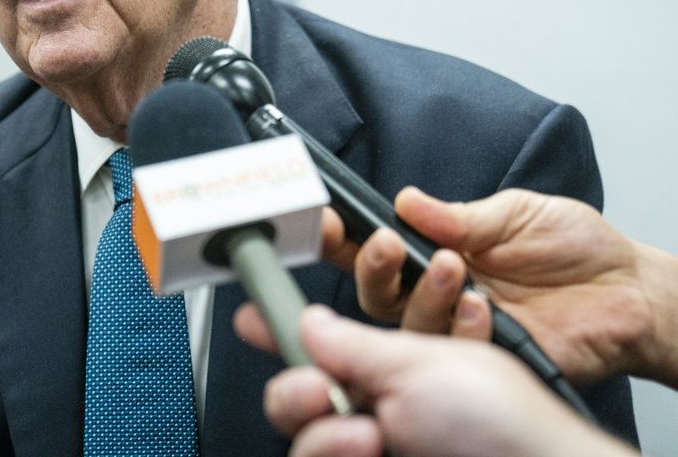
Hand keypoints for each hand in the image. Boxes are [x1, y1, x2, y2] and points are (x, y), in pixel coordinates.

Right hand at [236, 304, 635, 456]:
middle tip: (311, 390)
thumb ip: (354, 342)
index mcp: (396, 353)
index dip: (282, 319)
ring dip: (325, 432)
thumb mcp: (426, 362)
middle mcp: (384, 399)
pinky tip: (376, 443)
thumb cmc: (511, 416)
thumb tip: (304, 322)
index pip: (325, 331)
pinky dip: (338, 449)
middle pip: (300, 389)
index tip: (248, 315)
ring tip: (369, 435)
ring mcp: (382, 440)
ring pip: (309, 435)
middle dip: (292, 386)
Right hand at [349, 186, 670, 384]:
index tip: (329, 221)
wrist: (628, 291)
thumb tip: (404, 201)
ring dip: (421, 294)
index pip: (375, 248)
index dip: (344, 238)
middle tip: (386, 245)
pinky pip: (453, 351)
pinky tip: (483, 304)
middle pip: (374, 293)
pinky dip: (462, 326)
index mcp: (435, 251)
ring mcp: (458, 328)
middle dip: (370, 267)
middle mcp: (437, 293)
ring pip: (406, 325)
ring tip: (453, 264)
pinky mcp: (485, 359)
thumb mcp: (516, 213)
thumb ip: (458, 215)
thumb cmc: (576, 248)